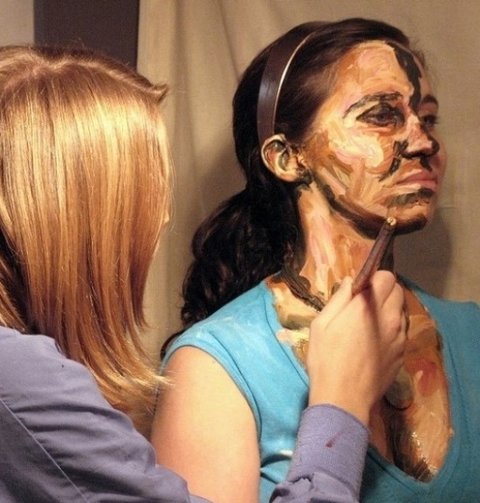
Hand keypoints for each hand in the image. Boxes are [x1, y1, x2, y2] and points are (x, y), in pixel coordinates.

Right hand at [306, 270, 405, 424]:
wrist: (344, 398)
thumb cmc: (326, 359)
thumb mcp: (321, 324)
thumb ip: (339, 299)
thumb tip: (350, 282)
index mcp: (367, 306)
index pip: (386, 277)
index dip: (374, 279)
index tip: (361, 289)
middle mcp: (389, 318)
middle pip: (397, 291)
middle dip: (384, 291)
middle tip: (365, 304)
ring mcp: (399, 337)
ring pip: (402, 311)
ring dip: (389, 310)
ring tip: (370, 323)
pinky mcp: (402, 353)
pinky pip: (402, 331)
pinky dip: (392, 329)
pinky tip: (375, 342)